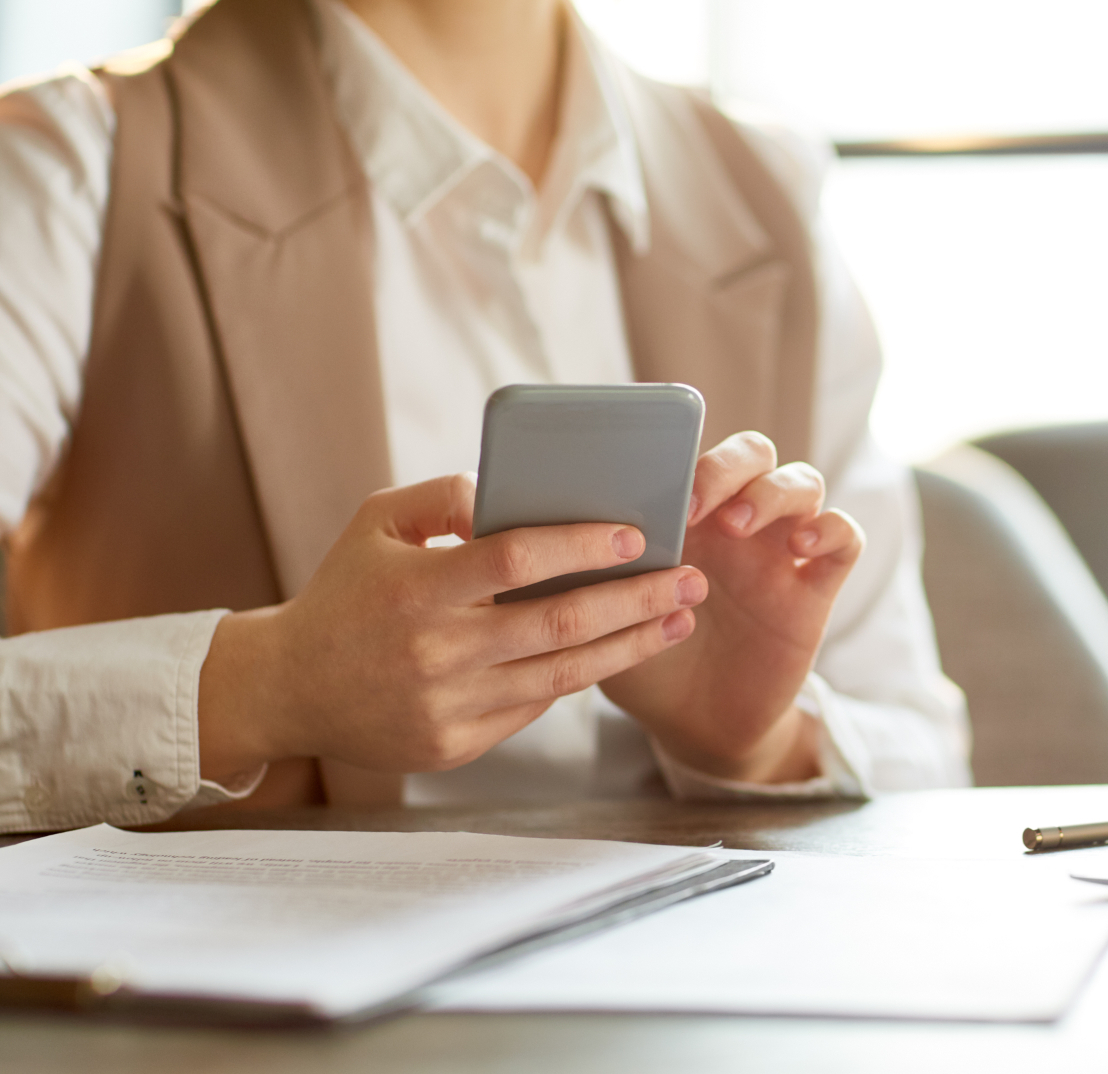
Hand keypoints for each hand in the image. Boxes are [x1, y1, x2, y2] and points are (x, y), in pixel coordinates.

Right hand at [196, 474, 706, 783]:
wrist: (290, 688)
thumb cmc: (345, 591)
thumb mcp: (375, 523)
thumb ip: (441, 495)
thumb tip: (509, 489)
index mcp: (416, 589)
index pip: (517, 561)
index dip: (581, 546)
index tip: (636, 535)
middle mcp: (435, 652)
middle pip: (558, 623)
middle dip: (636, 600)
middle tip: (690, 580)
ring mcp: (448, 705)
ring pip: (562, 675)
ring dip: (630, 646)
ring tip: (678, 619)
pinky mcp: (456, 745)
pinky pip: (535, 706)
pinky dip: (581, 675)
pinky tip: (621, 650)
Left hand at [598, 432, 863, 783]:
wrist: (691, 725)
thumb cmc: (637, 656)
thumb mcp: (592, 608)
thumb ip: (564, 561)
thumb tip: (492, 502)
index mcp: (682, 514)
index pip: (695, 446)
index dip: (678, 447)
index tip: (644, 473)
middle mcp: (735, 523)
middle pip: (754, 453)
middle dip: (727, 464)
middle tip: (695, 502)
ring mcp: (779, 552)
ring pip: (802, 482)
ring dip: (772, 493)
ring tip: (737, 525)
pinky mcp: (814, 589)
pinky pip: (845, 538)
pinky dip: (831, 529)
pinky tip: (803, 544)